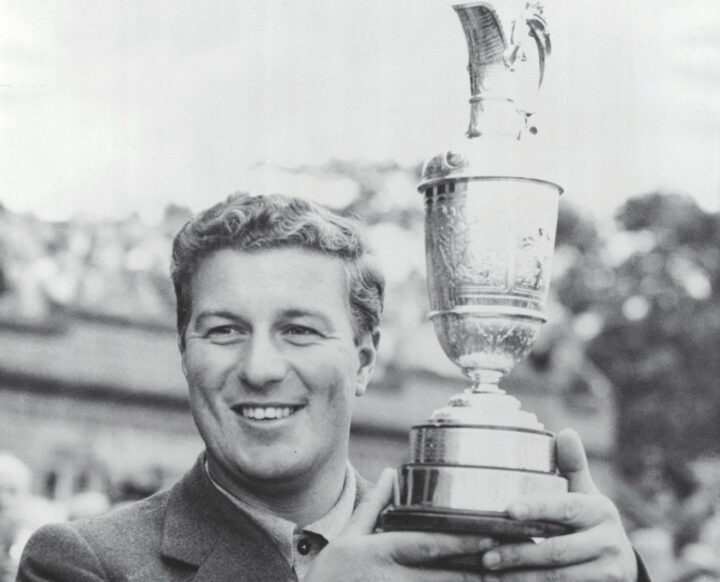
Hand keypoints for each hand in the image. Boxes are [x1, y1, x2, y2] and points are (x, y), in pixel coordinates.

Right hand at [306, 468, 495, 581]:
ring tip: (505, 579)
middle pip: (445, 577)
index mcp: (379, 552)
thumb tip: (394, 472)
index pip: (427, 545)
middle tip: (513, 561)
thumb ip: (374, 505)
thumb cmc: (331, 574)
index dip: (461, 542)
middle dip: (480, 569)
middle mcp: (391, 580)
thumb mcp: (349, 536)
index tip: (491, 536)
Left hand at [480, 429, 637, 581]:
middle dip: (519, 553)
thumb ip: (572, 467)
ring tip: (491, 572)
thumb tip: (565, 432)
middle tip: (487, 555)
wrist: (622, 565)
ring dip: (521, 577)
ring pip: (559, 577)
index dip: (536, 507)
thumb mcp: (585, 495)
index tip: (507, 509)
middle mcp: (610, 541)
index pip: (565, 507)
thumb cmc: (589, 521)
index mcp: (600, 510)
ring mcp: (610, 571)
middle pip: (557, 550)